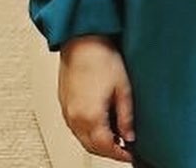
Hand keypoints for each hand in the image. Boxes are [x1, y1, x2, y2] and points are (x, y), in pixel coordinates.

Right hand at [58, 35, 134, 162]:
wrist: (82, 41)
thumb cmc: (102, 58)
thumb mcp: (123, 87)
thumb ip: (126, 115)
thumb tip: (130, 135)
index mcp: (90, 117)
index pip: (105, 147)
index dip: (119, 154)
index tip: (130, 155)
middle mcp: (75, 119)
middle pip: (92, 147)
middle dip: (109, 152)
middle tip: (125, 149)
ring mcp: (67, 113)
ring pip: (83, 139)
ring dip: (98, 143)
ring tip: (116, 138)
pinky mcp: (65, 105)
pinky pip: (76, 128)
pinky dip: (89, 133)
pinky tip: (101, 124)